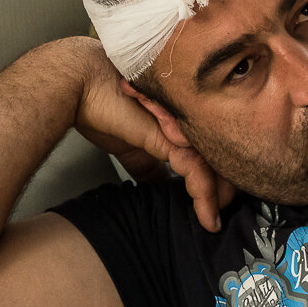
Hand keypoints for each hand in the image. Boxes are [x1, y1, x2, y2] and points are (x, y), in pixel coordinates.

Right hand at [52, 38, 234, 232]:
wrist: (80, 85)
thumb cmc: (100, 106)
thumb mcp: (130, 143)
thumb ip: (147, 163)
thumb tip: (157, 181)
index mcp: (180, 122)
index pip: (210, 150)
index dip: (220, 176)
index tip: (220, 200)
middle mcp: (187, 123)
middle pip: (221, 156)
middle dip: (227, 188)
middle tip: (224, 212)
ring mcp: (182, 127)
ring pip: (214, 166)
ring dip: (219, 198)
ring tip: (215, 221)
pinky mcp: (171, 137)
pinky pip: (197, 170)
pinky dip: (205, 196)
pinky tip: (207, 217)